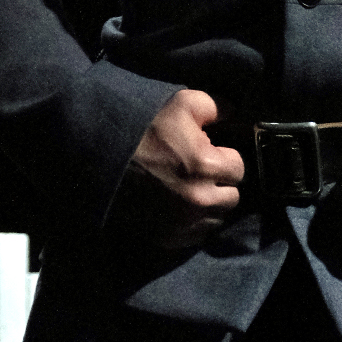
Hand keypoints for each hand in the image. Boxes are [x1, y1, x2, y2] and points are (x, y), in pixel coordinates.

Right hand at [115, 89, 243, 249]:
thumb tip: (234, 114)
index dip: (225, 158)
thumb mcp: (181, 104)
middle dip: (221, 184)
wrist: (102, 158)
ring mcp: (183, 222)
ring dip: (210, 205)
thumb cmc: (144, 129)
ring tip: (192, 189)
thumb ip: (216, 106)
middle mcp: (199, 199)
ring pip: (216, 218)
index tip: (211, 153)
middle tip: (202, 172)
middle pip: (232, 197)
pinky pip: (197, 235)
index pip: (239, 168)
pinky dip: (194, 223)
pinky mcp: (168, 237)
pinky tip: (180, 206)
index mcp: (206, 166)